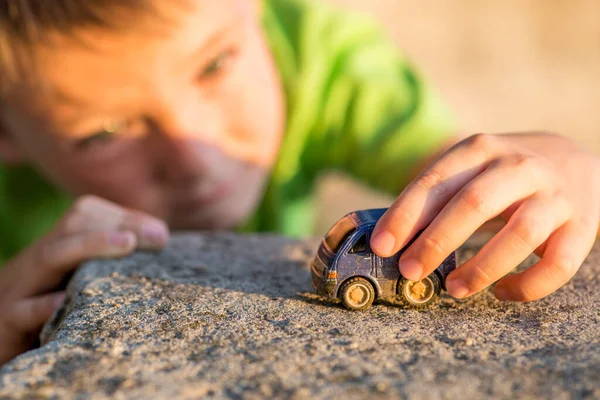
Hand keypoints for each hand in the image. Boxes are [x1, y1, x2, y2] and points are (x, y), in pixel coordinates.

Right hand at [0, 195, 168, 364]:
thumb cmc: (45, 310)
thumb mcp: (75, 281)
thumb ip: (108, 263)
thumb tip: (160, 241)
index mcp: (57, 248)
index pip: (86, 215)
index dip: (125, 217)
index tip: (161, 234)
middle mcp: (39, 261)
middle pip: (72, 226)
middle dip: (117, 225)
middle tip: (159, 238)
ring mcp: (21, 288)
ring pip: (50, 255)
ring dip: (90, 245)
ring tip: (127, 243)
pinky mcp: (8, 321)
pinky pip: (22, 310)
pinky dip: (43, 305)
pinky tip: (64, 301)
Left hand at [371, 132, 599, 301]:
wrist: (572, 160)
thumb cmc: (502, 173)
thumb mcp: (469, 168)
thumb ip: (436, 196)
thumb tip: (391, 240)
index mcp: (480, 149)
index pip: (436, 181)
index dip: (405, 215)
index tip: (382, 246)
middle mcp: (519, 167)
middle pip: (474, 204)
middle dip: (436, 241)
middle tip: (410, 271)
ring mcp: (554, 196)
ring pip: (519, 234)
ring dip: (480, 268)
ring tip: (452, 288)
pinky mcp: (581, 226)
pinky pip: (557, 265)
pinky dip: (526, 286)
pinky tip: (500, 292)